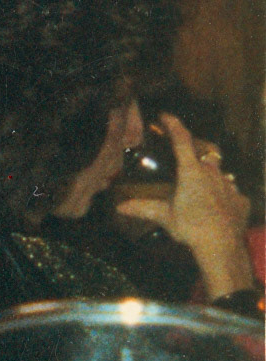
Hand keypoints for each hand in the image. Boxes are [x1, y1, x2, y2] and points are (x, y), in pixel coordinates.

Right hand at [116, 114, 253, 299]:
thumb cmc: (190, 226)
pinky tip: (217, 210)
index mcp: (191, 172)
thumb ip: (144, 208)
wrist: (221, 244)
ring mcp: (230, 185)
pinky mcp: (240, 200)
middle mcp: (212, 172)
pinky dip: (224, 197)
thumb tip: (120, 207)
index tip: (166, 116)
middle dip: (197, 156)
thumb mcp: (165, 217)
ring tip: (202, 191)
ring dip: (211, 177)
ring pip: (220, 173)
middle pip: (205, 156)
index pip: (182, 141)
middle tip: (187, 164)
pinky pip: (231, 193)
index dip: (174, 125)